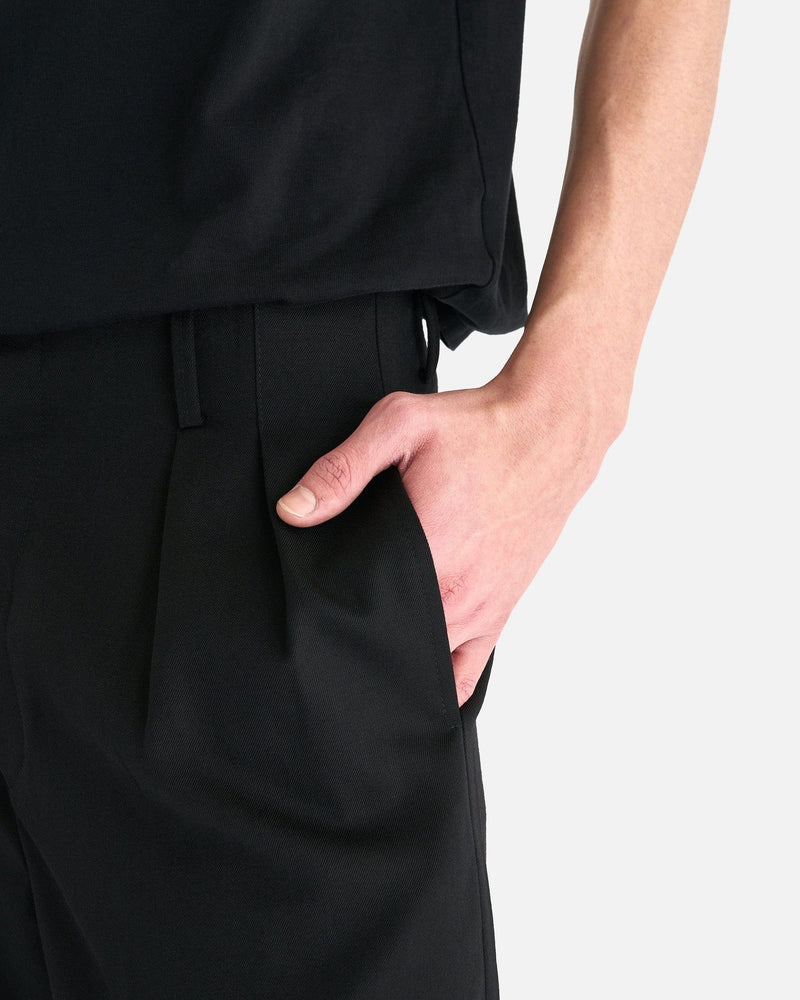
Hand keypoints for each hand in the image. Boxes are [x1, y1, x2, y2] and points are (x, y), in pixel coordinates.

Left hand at [275, 372, 617, 706]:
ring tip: (367, 638)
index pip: (360, 611)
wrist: (549, 433)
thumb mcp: (401, 425)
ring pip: (423, 664)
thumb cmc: (479, 430)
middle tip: (333, 618)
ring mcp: (481, 609)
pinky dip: (436, 677)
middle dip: (356, 635)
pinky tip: (412, 665)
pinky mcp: (500, 612)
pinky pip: (465, 673)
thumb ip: (343, 469)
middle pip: (388, 642)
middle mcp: (457, 591)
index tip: (309, 606)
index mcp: (427, 549)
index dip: (327, 614)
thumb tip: (294, 510)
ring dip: (393, 657)